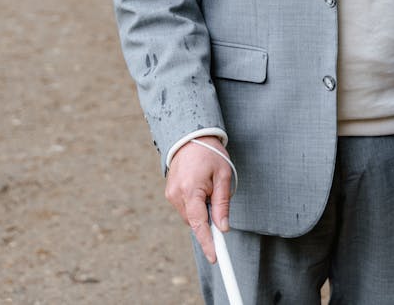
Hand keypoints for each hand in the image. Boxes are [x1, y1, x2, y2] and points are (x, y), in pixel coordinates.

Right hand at [165, 137, 233, 262]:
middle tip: (217, 198)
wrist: (190, 136)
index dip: (207, 242)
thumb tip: (223, 228)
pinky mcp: (169, 193)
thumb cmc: (210, 153)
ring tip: (208, 186)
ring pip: (190, 215)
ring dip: (201, 210)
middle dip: (208, 219)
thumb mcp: (223, 175)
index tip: (215, 257)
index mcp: (191, 190)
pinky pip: (185, 208)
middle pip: (195, 221)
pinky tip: (200, 187)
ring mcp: (171, 194)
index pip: (199, 224)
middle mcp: (177, 195)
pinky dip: (194, 204)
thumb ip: (222, 203)